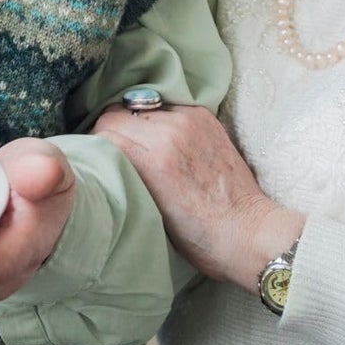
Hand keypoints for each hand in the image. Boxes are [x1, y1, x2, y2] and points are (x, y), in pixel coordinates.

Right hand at [94, 104, 302, 290]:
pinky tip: (163, 139)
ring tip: (141, 147)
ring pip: (140, 106)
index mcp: (155, 160)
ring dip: (135, 123)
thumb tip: (104, 157)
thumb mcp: (149, 213)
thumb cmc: (199, 237)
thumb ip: (126, 176)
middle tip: (115, 154)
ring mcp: (190, 120)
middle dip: (111, 132)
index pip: (104, 131)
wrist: (249, 232)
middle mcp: (171, 132)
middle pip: (117, 114)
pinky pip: (166, 106)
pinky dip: (158, 119)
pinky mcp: (205, 116)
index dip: (96, 146)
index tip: (98, 161)